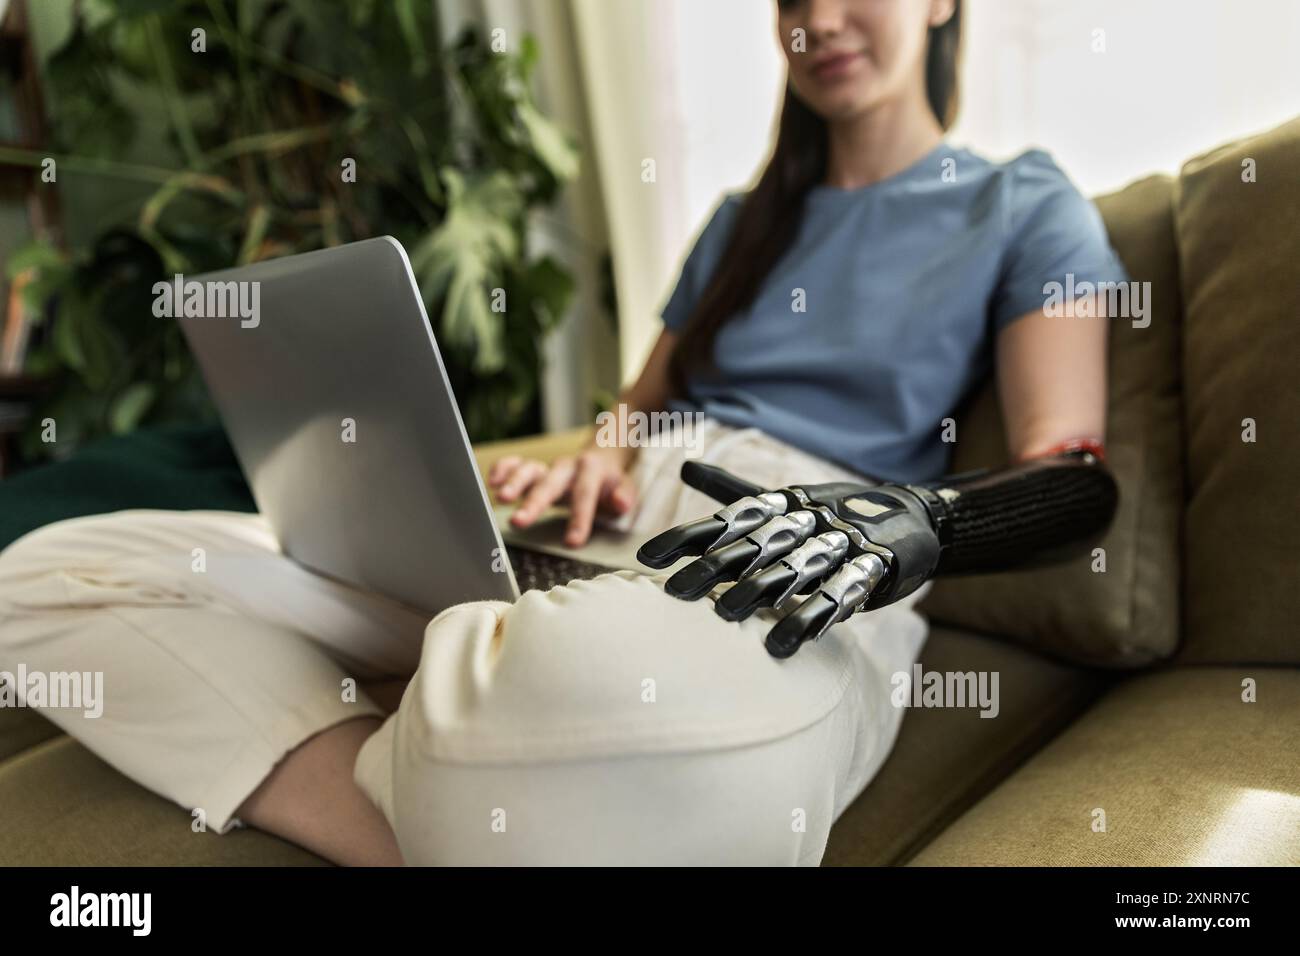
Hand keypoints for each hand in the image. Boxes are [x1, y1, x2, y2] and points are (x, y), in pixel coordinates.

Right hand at [488, 445, 637, 547]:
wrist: (599, 460)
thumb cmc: (608, 482)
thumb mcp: (624, 488)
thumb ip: (624, 496)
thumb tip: (620, 503)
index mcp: (591, 471)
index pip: (584, 495)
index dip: (578, 518)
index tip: (572, 542)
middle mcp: (566, 467)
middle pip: (549, 483)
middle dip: (534, 502)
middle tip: (519, 521)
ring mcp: (547, 468)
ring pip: (528, 471)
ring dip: (513, 484)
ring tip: (500, 499)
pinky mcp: (533, 470)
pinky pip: (515, 463)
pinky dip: (503, 469)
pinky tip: (492, 482)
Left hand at [636, 462, 941, 657]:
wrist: (918, 516)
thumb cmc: (839, 510)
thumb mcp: (787, 500)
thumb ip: (734, 492)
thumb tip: (686, 467)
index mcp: (786, 503)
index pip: (729, 519)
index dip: (689, 537)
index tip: (648, 559)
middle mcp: (810, 520)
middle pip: (755, 544)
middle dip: (714, 567)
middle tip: (675, 593)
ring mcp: (843, 544)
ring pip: (794, 567)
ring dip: (760, 590)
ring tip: (725, 614)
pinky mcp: (874, 570)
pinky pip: (841, 594)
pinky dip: (814, 616)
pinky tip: (786, 640)